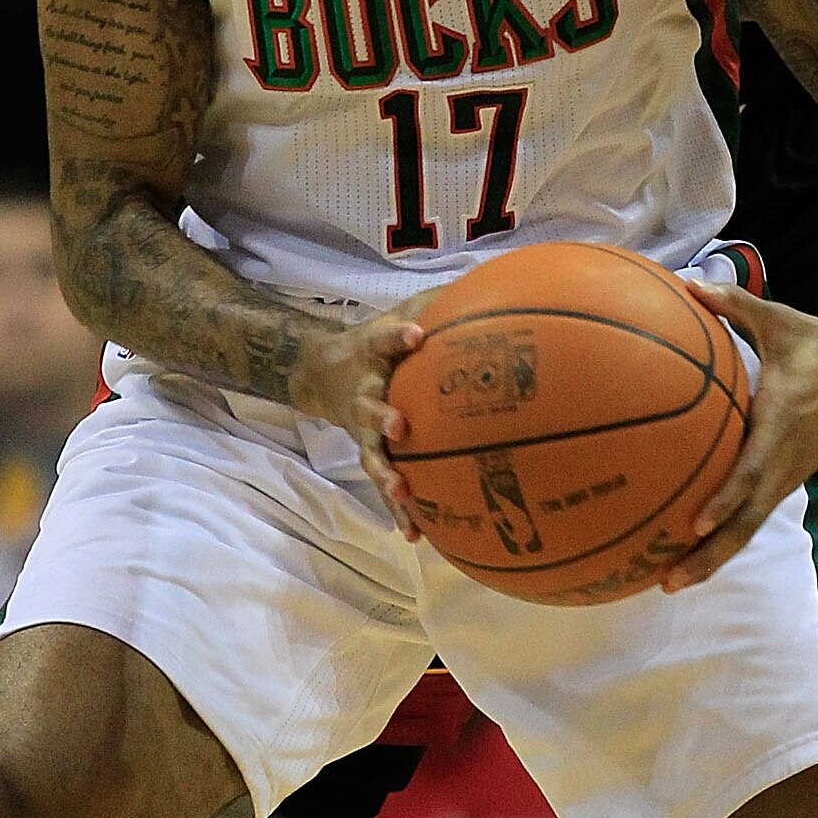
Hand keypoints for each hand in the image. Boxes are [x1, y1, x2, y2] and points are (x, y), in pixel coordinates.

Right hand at [288, 302, 428, 535]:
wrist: (323, 373)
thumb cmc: (379, 343)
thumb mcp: (400, 314)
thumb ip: (437, 304)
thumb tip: (494, 282)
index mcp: (374, 357)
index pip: (383, 340)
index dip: (397, 336)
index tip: (416, 335)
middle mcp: (365, 395)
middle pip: (368, 408)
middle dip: (382, 418)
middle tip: (401, 426)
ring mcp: (363, 431)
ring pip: (372, 456)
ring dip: (386, 475)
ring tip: (402, 493)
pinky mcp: (371, 456)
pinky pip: (386, 486)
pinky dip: (399, 512)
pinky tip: (417, 535)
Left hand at [661, 284, 817, 590]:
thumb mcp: (779, 319)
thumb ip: (733, 304)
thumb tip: (688, 284)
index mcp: (782, 422)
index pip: (752, 469)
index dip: (726, 498)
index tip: (696, 523)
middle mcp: (787, 458)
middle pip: (748, 519)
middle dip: (710, 552)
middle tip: (668, 579)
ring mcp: (790, 474)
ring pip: (751, 526)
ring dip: (715, 557)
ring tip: (670, 582)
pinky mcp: (788, 479)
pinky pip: (753, 517)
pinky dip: (725, 539)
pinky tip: (688, 553)